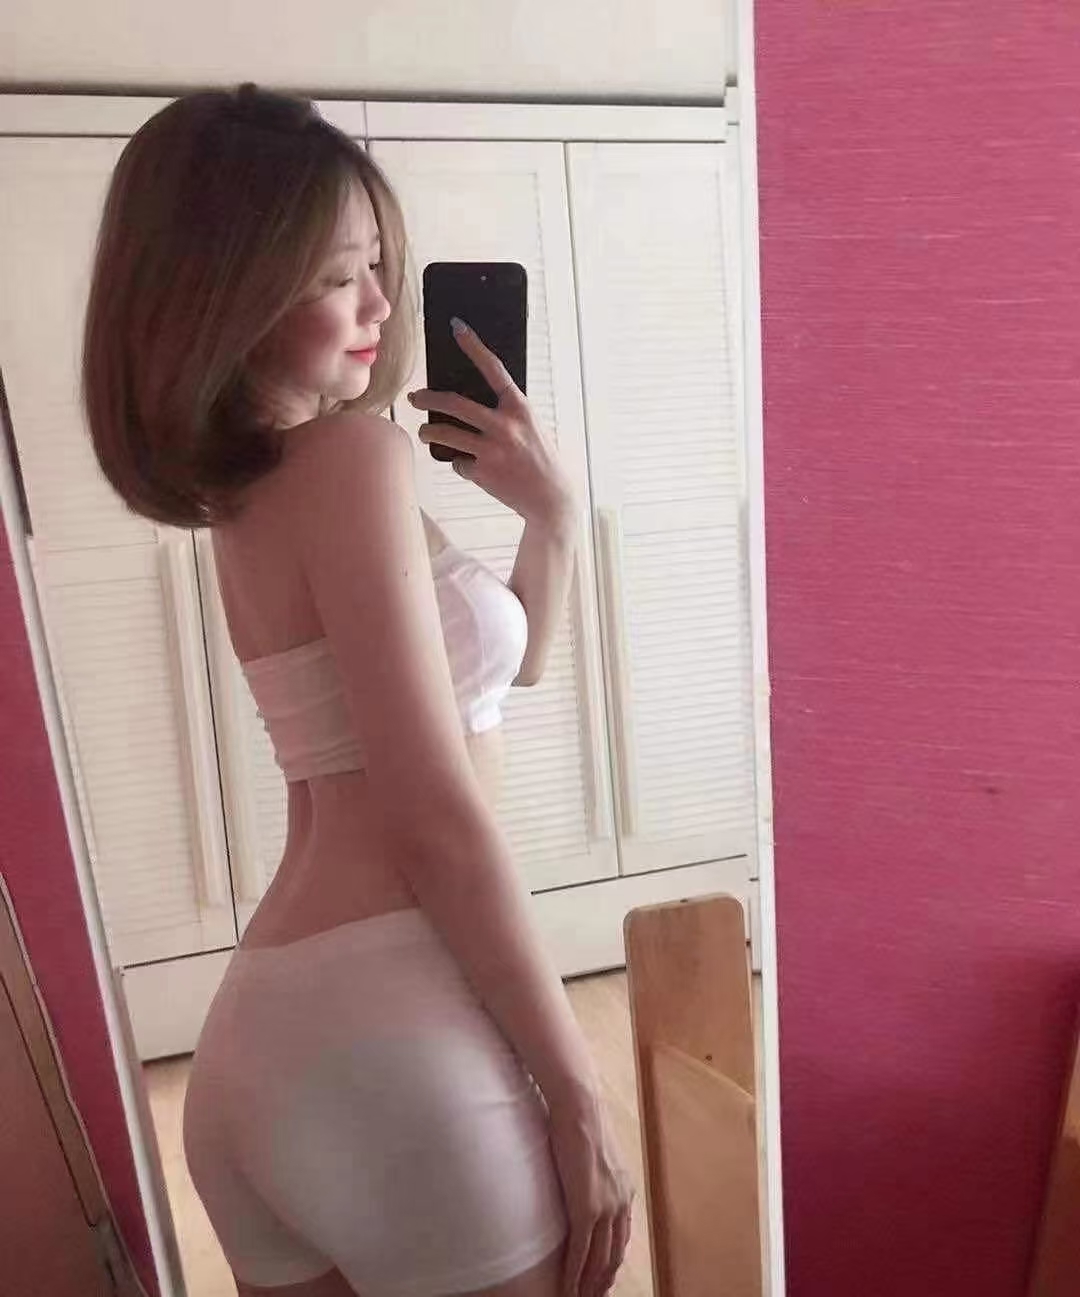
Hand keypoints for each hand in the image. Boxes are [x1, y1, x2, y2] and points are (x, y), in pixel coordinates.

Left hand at [407, 319, 576, 529]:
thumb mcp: (529, 426)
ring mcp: (492, 449)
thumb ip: (505, 412)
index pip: (492, 368)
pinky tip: (471, 467)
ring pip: (445, 434)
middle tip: (415, 398)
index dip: (473, 346)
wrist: (550, 497)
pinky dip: (461, 464)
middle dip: (428, 399)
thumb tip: (467, 401)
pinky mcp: (483, 472)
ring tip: (425, 432)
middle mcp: (505, 425)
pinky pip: (458, 463)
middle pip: (454, 404)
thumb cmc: (539, 457)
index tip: (456, 327)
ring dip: (429, 432)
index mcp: (519, 407)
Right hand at [547, 1097, 634, 1296]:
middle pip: (613, 1255)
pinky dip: (574, 1274)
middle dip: (602, 1281)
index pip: (621, 1238)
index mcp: (623, 1190)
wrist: (579, 1106)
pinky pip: (581, 1251)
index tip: (603, 1281)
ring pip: (599, 1259)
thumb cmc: (580, 1121)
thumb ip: (594, 1174)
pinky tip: (568, 1288)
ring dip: (588, 1284)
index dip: (611, 1263)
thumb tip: (582, 1181)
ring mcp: (604, 1206)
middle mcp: (620, 1202)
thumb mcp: (594, 1154)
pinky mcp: (585, 1207)